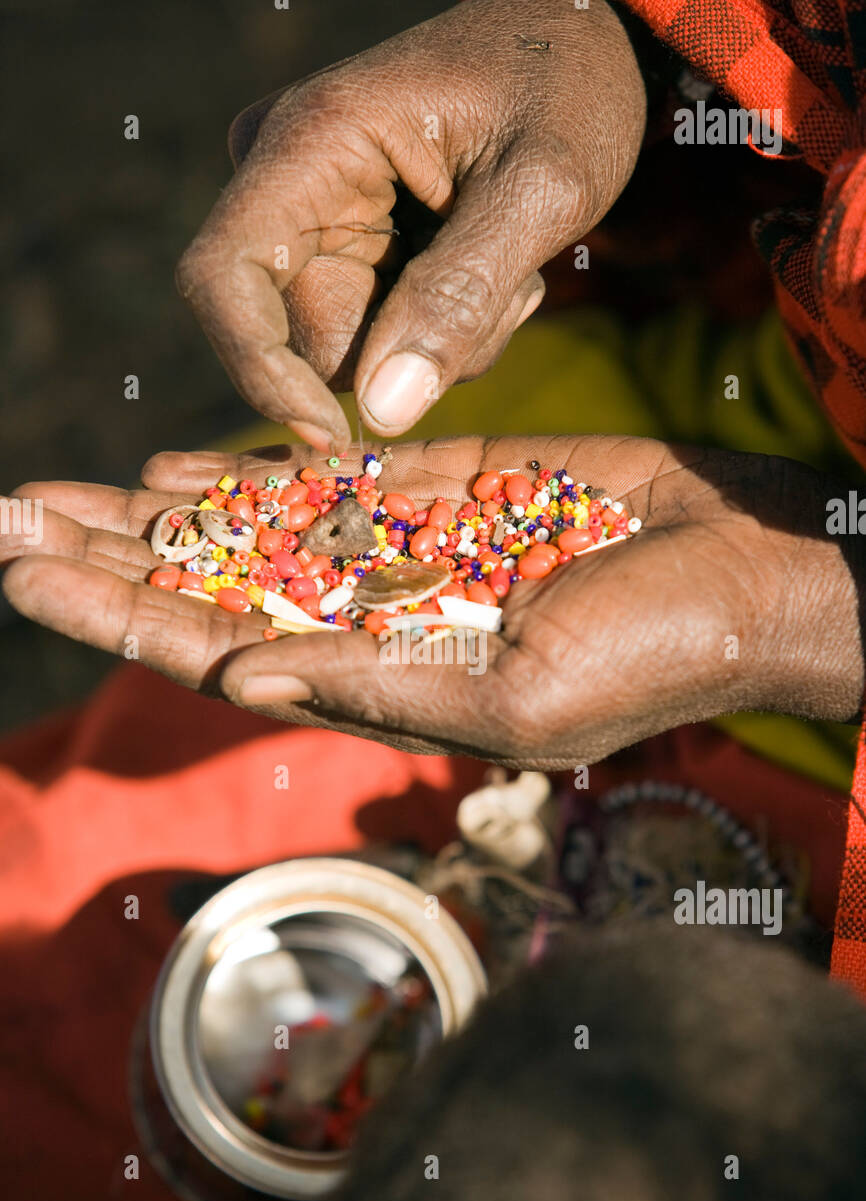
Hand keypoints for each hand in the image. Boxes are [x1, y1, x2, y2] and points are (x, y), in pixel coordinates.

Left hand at [2, 438, 861, 767]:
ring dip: (153, 515)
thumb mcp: (519, 700)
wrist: (750, 574)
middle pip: (211, 589)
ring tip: (54, 493)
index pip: (220, 651)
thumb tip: (245, 679)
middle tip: (4, 521)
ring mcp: (406, 553)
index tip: (25, 581)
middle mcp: (377, 623)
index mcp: (384, 685)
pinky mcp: (446, 488)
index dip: (119, 616)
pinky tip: (174, 471)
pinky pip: (328, 483)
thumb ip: (384, 687)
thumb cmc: (655, 657)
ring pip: (250, 532)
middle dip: (107, 561)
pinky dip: (250, 476)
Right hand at [175, 0, 645, 451]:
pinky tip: (493, 265)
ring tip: (509, 267)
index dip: (260, 371)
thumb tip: (381, 412)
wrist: (584, 41)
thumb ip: (463, 295)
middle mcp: (290, 179)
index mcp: (312, 142)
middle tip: (507, 292)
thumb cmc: (566, 84)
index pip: (223, 280)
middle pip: (300, 335)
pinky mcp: (349, 244)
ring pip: (349, 350)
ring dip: (439, 340)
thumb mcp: (543, 186)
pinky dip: (443, 328)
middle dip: (403, 350)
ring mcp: (316, 214)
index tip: (334, 436)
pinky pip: (377, 336)